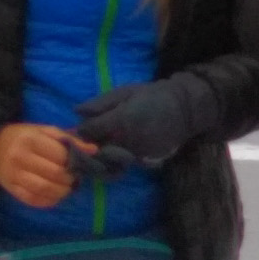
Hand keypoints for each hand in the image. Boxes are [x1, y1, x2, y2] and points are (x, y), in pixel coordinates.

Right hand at [0, 122, 90, 207]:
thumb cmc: (24, 137)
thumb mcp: (45, 131)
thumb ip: (69, 139)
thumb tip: (93, 150)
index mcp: (31, 139)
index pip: (60, 156)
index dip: (74, 163)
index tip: (78, 165)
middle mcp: (20, 157)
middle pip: (55, 174)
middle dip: (70, 179)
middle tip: (74, 178)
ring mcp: (14, 175)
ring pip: (45, 189)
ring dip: (62, 192)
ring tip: (67, 188)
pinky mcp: (10, 188)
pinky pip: (33, 200)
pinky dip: (48, 201)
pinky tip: (54, 195)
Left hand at [74, 74, 222, 170]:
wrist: (185, 109)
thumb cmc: (153, 95)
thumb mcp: (125, 92)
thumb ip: (100, 103)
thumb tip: (76, 111)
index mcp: (121, 120)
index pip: (89, 132)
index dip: (79, 132)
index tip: (74, 132)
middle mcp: (128, 140)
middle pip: (96, 154)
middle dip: (83, 154)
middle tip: (74, 154)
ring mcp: (138, 154)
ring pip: (108, 166)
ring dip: (96, 165)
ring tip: (88, 161)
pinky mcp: (146, 162)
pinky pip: (123, 167)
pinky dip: (112, 167)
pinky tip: (106, 161)